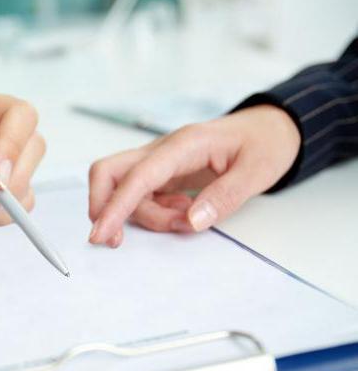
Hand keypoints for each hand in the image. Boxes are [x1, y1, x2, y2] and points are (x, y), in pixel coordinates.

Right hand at [88, 105, 300, 246]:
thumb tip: (191, 221)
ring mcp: (159, 163)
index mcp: (183, 145)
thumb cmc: (264, 144)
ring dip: (146, 217)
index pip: (138, 176)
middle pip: (109, 173)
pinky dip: (154, 214)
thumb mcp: (257, 171)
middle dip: (104, 207)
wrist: (270, 130)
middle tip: (116, 240)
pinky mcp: (162, 175)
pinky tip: (182, 213)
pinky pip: (141, 198)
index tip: (101, 235)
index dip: (115, 206)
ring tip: (185, 222)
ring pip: (125, 192)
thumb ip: (225, 196)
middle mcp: (162, 151)